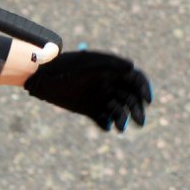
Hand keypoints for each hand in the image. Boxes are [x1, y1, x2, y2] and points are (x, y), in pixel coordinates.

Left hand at [24, 50, 151, 130]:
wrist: (42, 76)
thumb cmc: (66, 65)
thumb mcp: (88, 62)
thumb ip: (110, 64)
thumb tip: (132, 67)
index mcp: (113, 71)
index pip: (136, 80)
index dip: (144, 89)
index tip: (147, 101)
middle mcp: (109, 85)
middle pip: (131, 98)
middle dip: (137, 109)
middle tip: (139, 121)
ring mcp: (100, 98)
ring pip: (118, 111)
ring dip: (123, 119)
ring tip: (121, 127)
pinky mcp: (89, 110)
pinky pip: (102, 119)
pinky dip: (106, 124)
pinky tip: (107, 126)